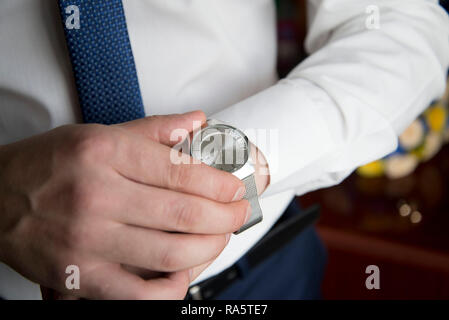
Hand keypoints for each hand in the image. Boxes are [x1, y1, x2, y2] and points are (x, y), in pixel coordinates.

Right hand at [0, 111, 249, 299]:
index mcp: (104, 153)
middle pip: (184, 213)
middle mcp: (96, 195)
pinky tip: (184, 273)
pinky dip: (170, 288)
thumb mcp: (98, 133)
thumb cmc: (49, 164)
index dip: (220, 183)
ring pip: (170, 253)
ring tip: (220, 237)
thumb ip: (154, 130)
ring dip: (209, 247)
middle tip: (239, 213)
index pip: (181, 171)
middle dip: (226, 216)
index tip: (235, 188)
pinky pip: (137, 293)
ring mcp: (87, 239)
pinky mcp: (79, 274)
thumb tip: (198, 122)